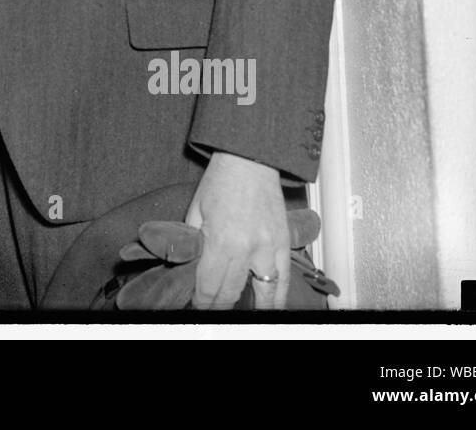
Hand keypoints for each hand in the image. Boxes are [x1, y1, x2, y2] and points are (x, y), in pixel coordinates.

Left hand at [185, 150, 289, 308]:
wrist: (250, 159)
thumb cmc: (221, 180)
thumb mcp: (196, 210)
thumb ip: (194, 241)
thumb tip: (190, 267)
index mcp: (221, 241)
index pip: (209, 285)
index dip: (201, 301)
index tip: (196, 305)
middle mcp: (248, 250)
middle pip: (231, 292)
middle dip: (218, 306)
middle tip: (211, 310)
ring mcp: (270, 249)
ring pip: (263, 294)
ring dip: (250, 309)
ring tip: (240, 315)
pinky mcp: (284, 245)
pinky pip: (284, 281)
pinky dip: (277, 298)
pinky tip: (269, 307)